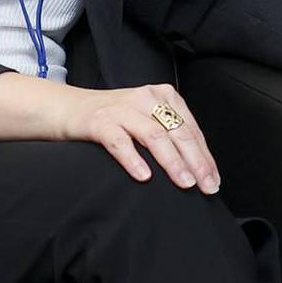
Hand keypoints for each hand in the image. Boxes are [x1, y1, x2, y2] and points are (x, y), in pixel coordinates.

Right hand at [63, 83, 219, 192]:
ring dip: (173, 162)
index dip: (205, 156)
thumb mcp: (146, 120)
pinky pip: (120, 141)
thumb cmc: (112, 119)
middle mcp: (147, 98)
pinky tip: (144, 176)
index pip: (191, 130)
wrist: (67, 108)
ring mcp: (122, 108)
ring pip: (154, 136)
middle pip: (178, 132)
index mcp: (164, 97)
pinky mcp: (99, 120)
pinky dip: (134, 160)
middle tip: (206, 185)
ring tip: (184, 182)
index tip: (214, 179)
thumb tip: (197, 167)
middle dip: (196, 162)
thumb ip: (169, 136)